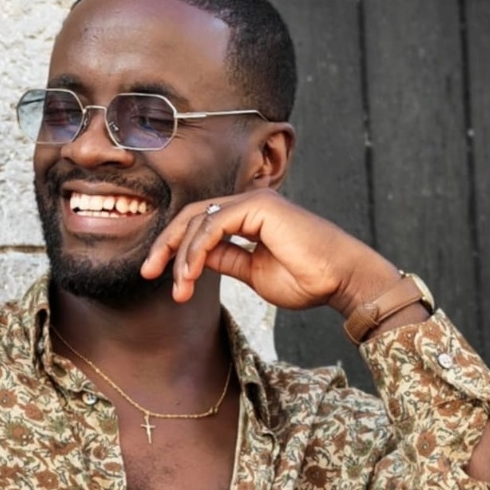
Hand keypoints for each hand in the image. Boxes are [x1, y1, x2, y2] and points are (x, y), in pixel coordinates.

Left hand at [141, 189, 400, 315]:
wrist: (341, 281)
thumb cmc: (307, 280)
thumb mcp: (253, 274)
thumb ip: (227, 260)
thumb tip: (198, 259)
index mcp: (248, 219)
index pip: (200, 227)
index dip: (175, 249)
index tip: (160, 277)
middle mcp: (249, 205)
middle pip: (191, 217)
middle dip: (166, 245)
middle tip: (149, 272)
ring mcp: (254, 202)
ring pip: (199, 221)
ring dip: (182, 255)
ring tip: (179, 287)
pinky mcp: (260, 206)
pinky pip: (215, 225)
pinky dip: (198, 249)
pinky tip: (192, 272)